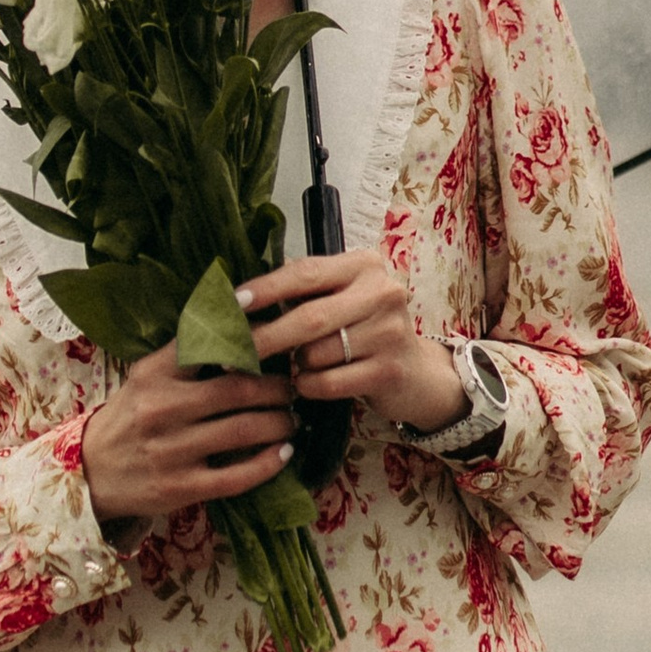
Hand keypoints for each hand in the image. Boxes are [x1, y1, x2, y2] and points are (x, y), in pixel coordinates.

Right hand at [76, 342, 295, 521]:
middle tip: (292, 388)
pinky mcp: (180, 487)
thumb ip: (188, 353)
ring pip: (244, 430)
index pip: (210, 345)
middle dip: (278, 388)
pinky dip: (268, 463)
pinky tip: (284, 453)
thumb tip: (244, 319)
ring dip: (279, 423)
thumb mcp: (148, 375)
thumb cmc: (131, 416)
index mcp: (155, 373)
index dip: (252, 339)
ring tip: (291, 419)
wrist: (91, 471)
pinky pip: (237, 476)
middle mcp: (162, 408)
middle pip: (238, 389)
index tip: (279, 336)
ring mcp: (171, 450)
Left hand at [237, 249, 467, 432]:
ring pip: (316, 353)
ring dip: (295, 365)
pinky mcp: (389, 370)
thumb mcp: (341, 300)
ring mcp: (390, 331)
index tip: (233, 303)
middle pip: (308, 317)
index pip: (306, 273)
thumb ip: (303, 294)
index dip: (266, 289)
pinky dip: (309, 385)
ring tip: (296, 365)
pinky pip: (329, 382)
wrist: (417, 373)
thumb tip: (240, 301)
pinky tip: (308, 383)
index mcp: (364, 265)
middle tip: (233, 352)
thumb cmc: (365, 331)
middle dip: (266, 337)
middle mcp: (382, 292)